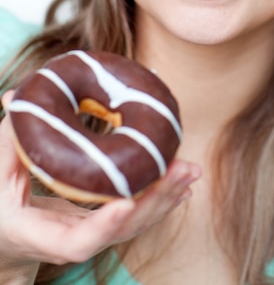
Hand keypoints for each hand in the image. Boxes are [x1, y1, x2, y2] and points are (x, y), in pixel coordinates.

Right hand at [0, 91, 200, 279]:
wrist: (4, 234)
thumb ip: (8, 139)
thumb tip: (16, 96)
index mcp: (39, 234)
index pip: (77, 242)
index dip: (104, 225)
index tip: (127, 202)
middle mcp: (69, 240)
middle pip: (119, 230)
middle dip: (154, 201)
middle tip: (182, 171)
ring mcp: (89, 234)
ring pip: (134, 223)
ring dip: (165, 196)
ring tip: (190, 171)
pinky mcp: (101, 224)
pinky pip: (135, 216)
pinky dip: (160, 198)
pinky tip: (182, 182)